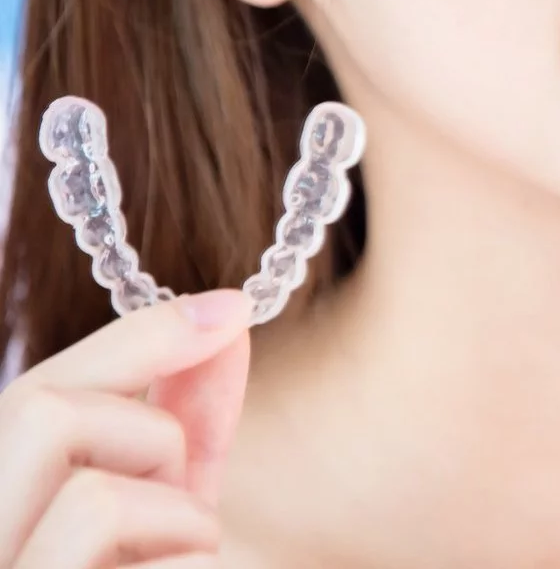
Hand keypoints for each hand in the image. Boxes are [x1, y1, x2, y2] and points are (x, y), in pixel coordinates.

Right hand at [0, 291, 252, 568]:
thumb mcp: (170, 498)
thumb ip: (185, 416)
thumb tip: (227, 314)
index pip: (34, 395)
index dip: (137, 337)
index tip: (234, 307)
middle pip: (43, 416)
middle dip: (150, 438)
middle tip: (180, 494)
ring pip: (96, 500)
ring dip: (180, 522)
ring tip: (177, 561)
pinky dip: (194, 567)